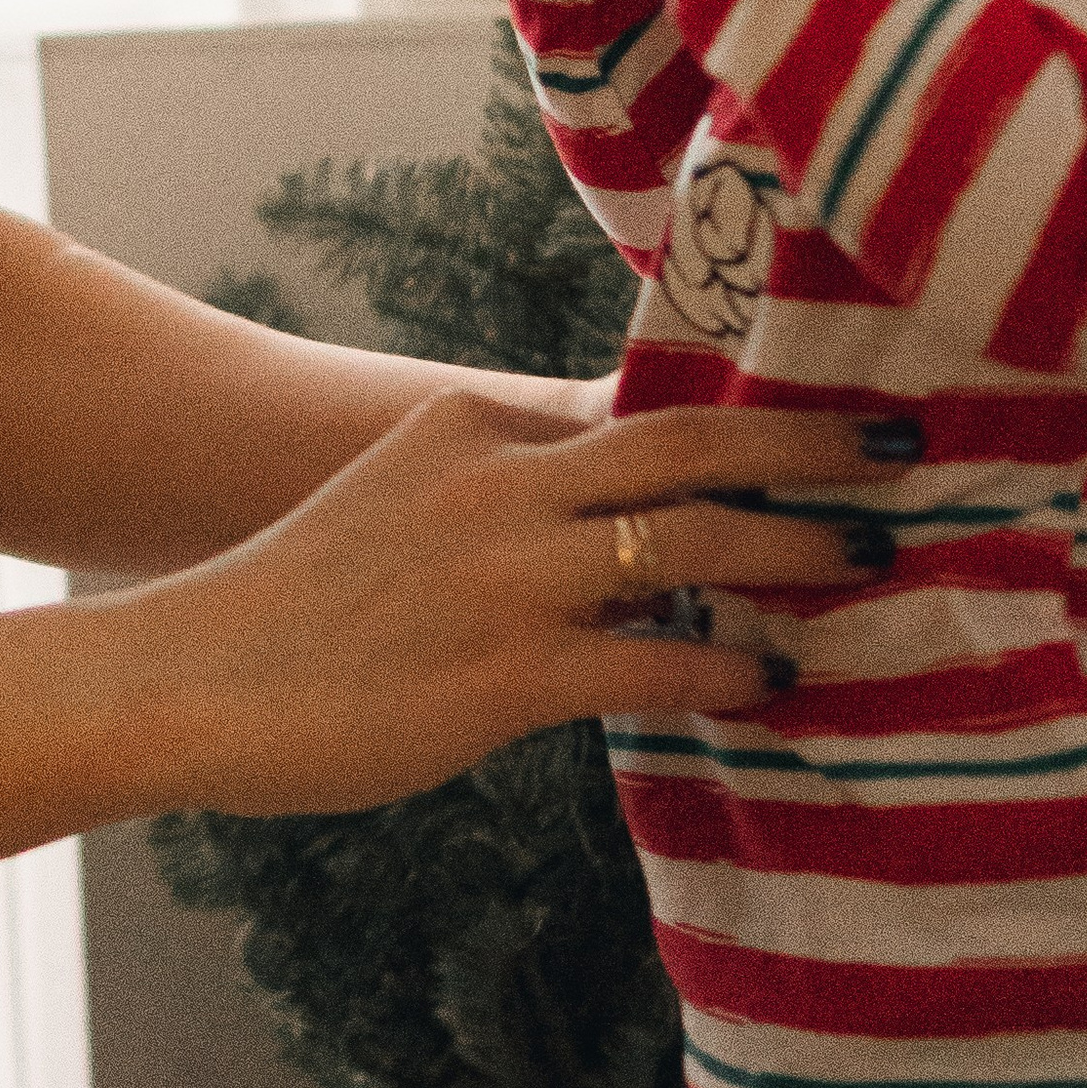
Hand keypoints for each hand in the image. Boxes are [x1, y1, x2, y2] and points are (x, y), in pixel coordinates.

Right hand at [113, 390, 896, 812]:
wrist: (187, 679)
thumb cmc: (292, 610)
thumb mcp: (396, 504)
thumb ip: (495, 496)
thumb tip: (608, 528)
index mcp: (468, 430)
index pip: (630, 408)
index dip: (736, 413)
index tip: (816, 415)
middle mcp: (499, 482)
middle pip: (691, 440)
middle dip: (807, 440)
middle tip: (899, 443)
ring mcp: (508, 574)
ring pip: (695, 537)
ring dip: (796, 545)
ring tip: (865, 556)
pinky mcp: (508, 671)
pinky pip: (657, 657)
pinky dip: (730, 662)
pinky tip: (770, 678)